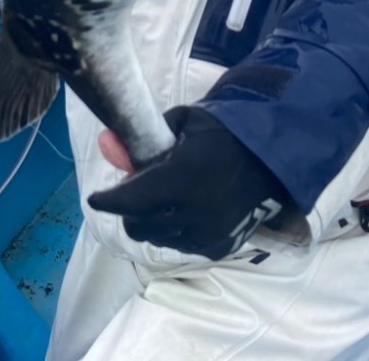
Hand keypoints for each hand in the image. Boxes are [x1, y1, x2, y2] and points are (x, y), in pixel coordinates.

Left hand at [86, 106, 287, 260]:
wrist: (273, 160)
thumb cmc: (225, 135)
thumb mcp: (184, 122)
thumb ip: (143, 138)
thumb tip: (105, 143)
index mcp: (182, 178)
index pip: (129, 200)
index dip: (107, 201)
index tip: (95, 199)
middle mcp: (193, 212)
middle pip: (137, 224)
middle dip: (130, 209)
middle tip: (139, 190)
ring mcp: (206, 234)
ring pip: (157, 237)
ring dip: (152, 221)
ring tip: (166, 199)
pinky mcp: (217, 246)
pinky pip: (181, 245)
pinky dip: (176, 231)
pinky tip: (187, 211)